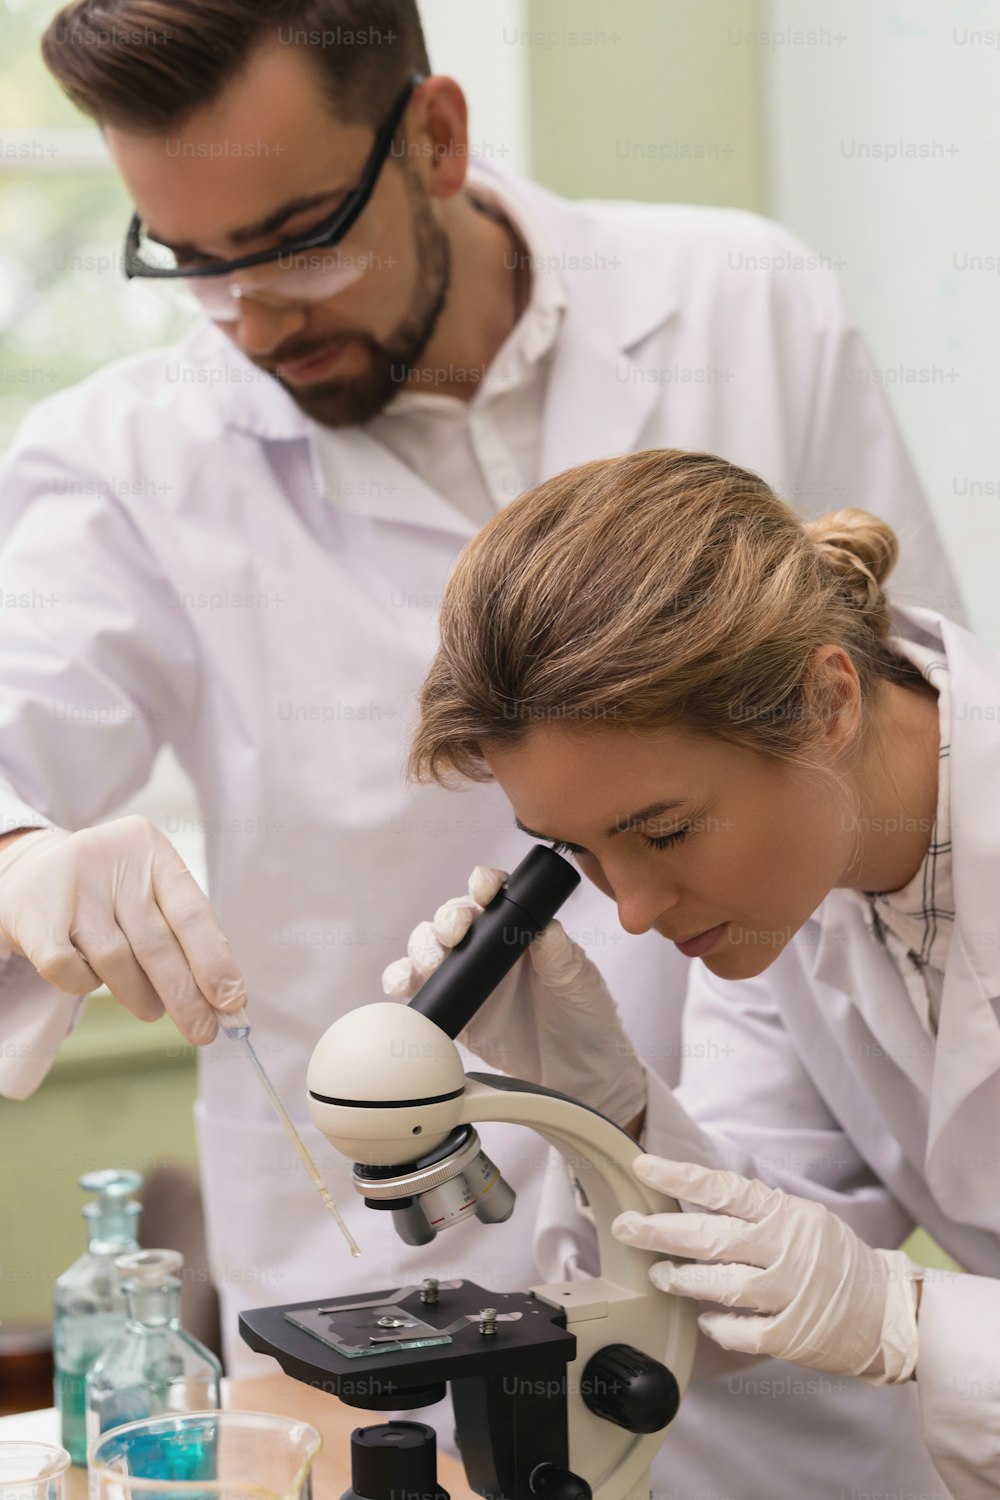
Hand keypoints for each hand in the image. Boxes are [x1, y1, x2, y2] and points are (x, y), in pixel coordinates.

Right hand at [0, 817, 246, 1043]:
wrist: (26, 875)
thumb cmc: (106, 894)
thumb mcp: (146, 893)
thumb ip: (183, 938)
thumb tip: (222, 1000)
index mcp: (150, 850)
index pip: (192, 912)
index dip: (215, 961)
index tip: (232, 1002)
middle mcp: (111, 861)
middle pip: (157, 943)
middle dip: (186, 996)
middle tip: (203, 1031)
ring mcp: (70, 886)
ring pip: (117, 961)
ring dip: (141, 996)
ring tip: (151, 1008)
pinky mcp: (34, 915)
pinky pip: (72, 972)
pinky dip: (86, 986)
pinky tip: (93, 977)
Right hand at [382, 864, 645, 1129]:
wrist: (578, 1073)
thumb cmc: (585, 1016)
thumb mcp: (578, 979)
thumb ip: (559, 953)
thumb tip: (541, 928)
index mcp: (521, 927)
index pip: (496, 894)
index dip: (484, 885)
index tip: (483, 890)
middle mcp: (490, 945)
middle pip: (454, 917)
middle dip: (447, 920)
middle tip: (453, 935)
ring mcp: (468, 976)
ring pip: (430, 947)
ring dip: (422, 948)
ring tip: (430, 964)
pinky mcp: (453, 1008)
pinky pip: (418, 988)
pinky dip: (402, 981)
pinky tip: (404, 985)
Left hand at [612, 1155, 921, 1382]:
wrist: (887, 1311)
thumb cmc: (835, 1259)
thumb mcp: (802, 1218)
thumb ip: (755, 1211)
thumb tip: (697, 1197)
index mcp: (784, 1215)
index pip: (722, 1189)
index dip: (678, 1177)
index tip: (641, 1167)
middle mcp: (784, 1251)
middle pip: (709, 1237)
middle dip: (658, 1231)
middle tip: (624, 1226)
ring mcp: (787, 1295)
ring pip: (719, 1286)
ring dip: (680, 1279)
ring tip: (658, 1274)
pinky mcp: (790, 1336)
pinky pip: (739, 1331)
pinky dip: (716, 1324)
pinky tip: (703, 1318)